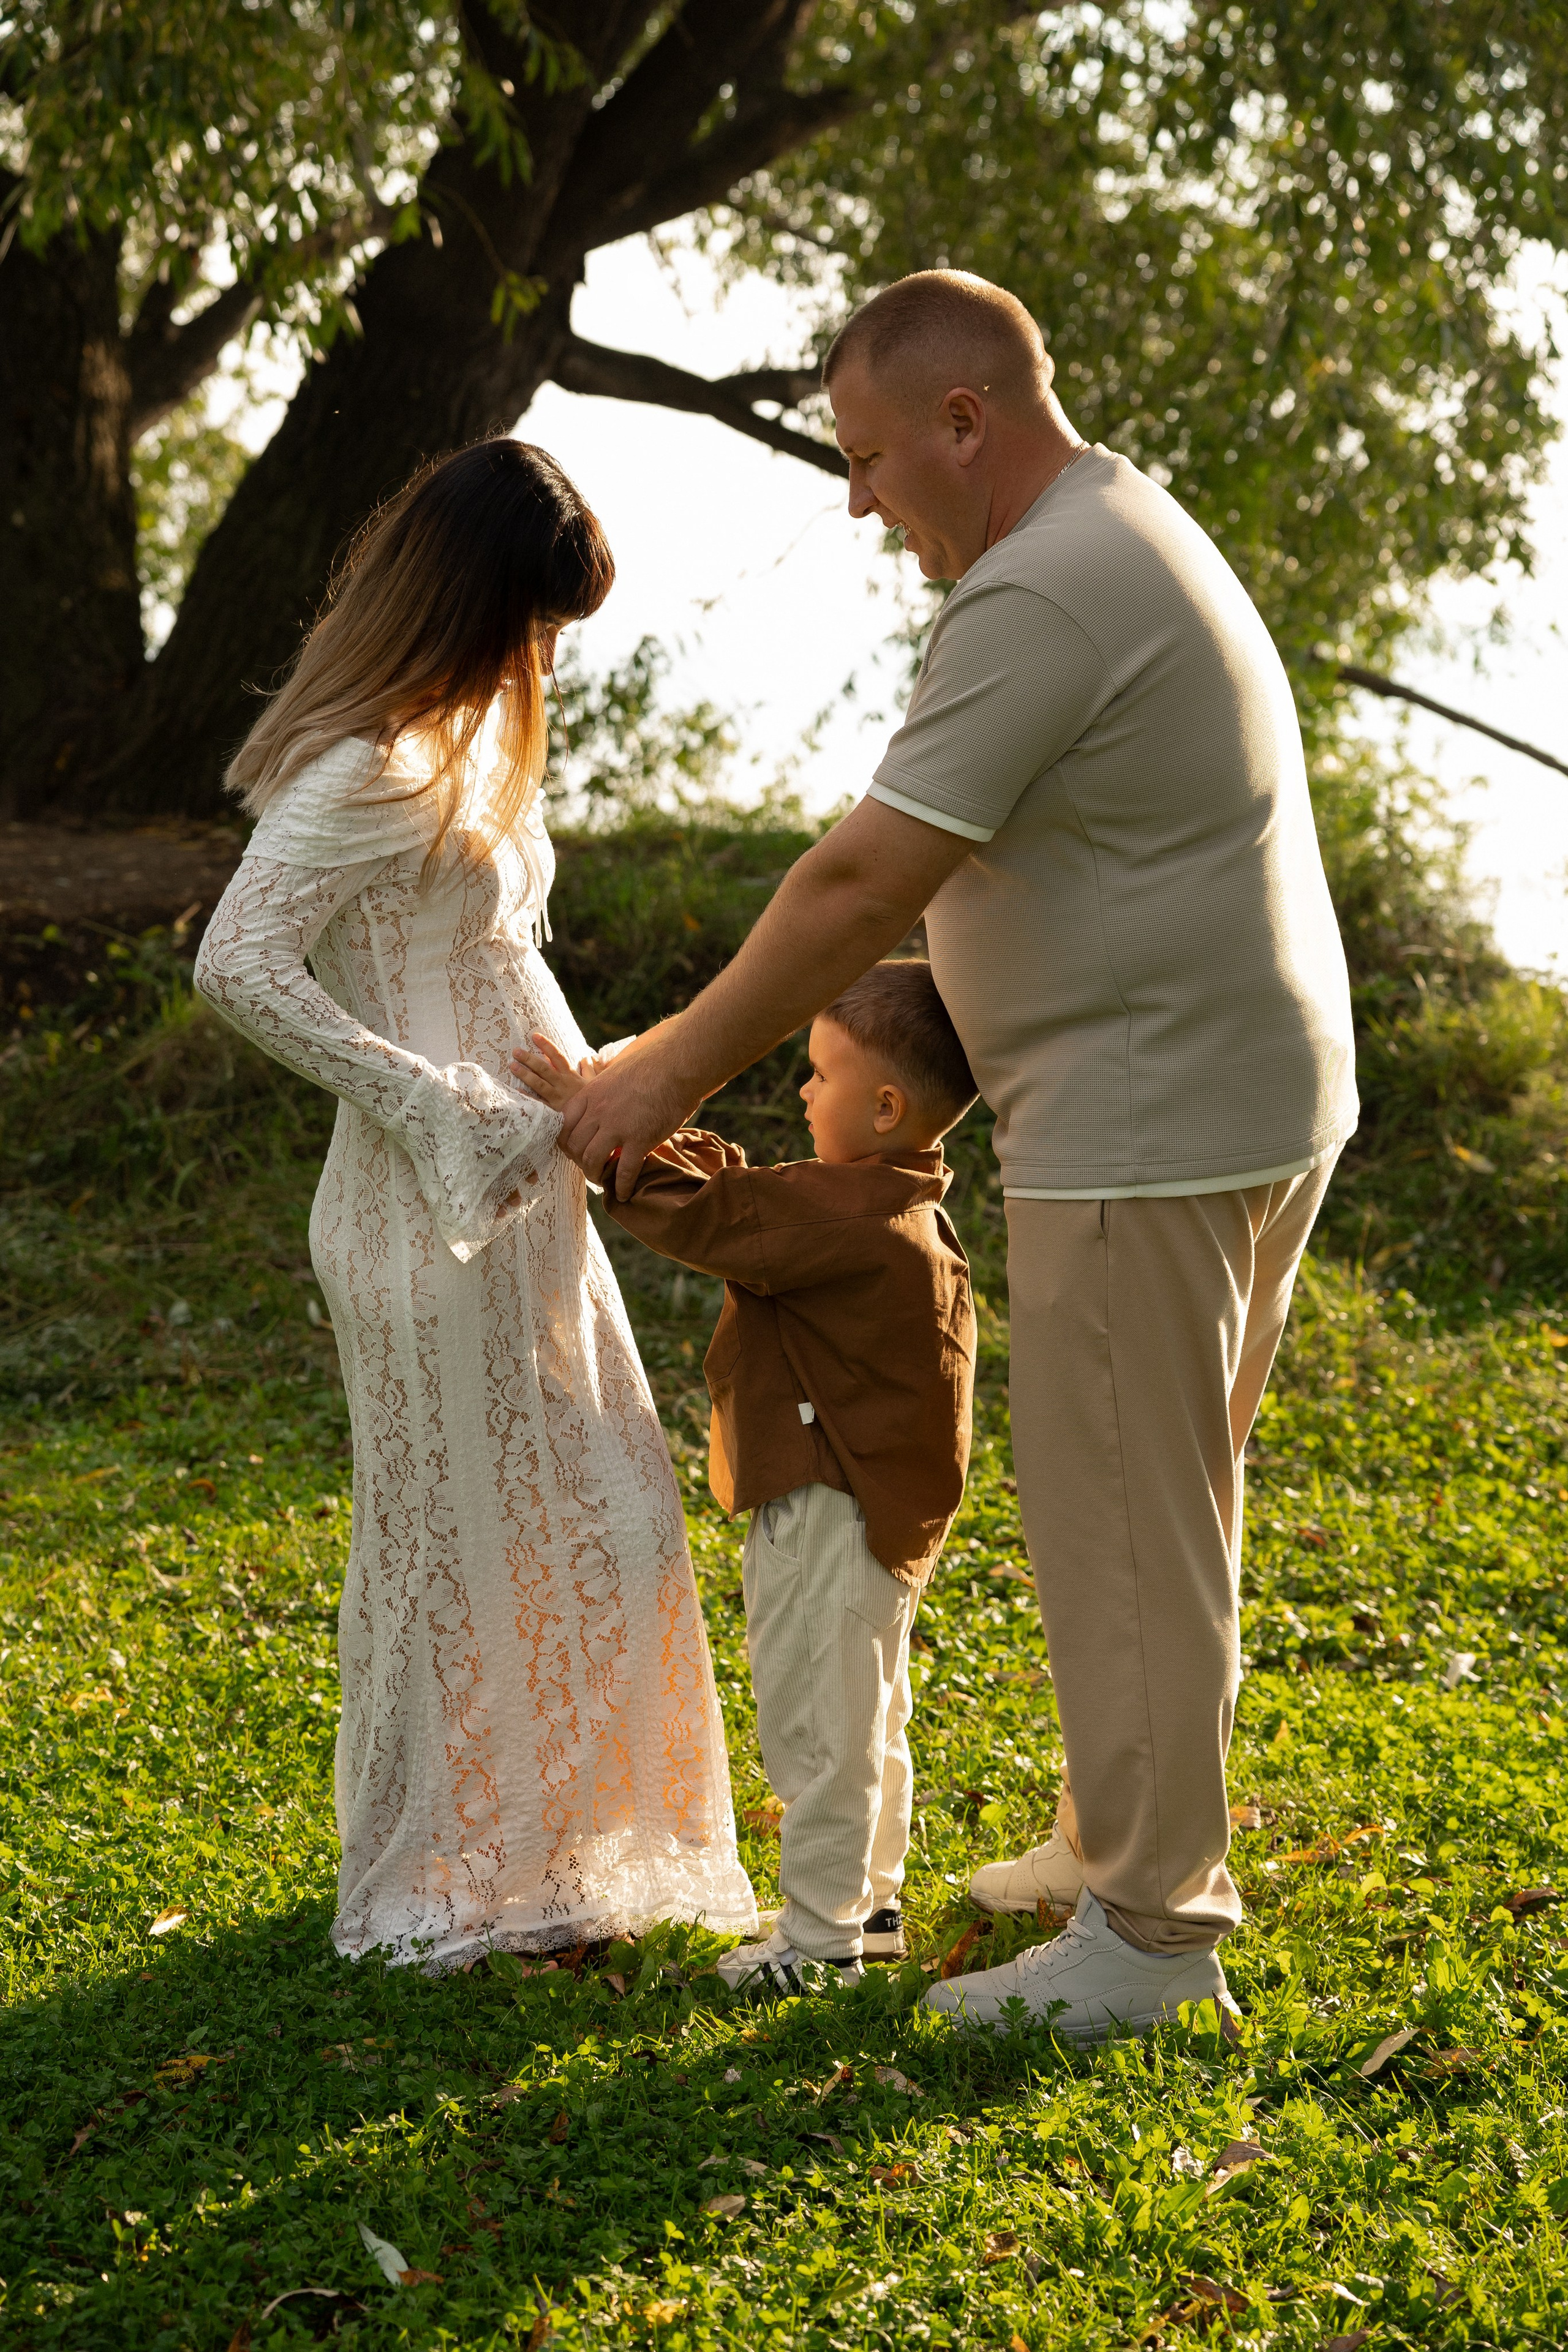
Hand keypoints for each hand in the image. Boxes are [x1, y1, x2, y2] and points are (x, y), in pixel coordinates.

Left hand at [510, 1031, 587, 1115]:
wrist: (593, 1120)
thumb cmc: (593, 1100)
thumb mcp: (594, 1083)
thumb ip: (589, 1069)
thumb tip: (587, 1057)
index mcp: (571, 1075)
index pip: (557, 1056)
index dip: (546, 1045)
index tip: (534, 1035)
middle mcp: (562, 1084)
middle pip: (544, 1068)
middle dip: (529, 1059)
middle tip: (516, 1051)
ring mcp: (557, 1098)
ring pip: (539, 1084)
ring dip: (525, 1075)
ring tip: (513, 1066)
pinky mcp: (554, 1111)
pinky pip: (539, 1103)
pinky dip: (528, 1097)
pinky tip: (517, 1090)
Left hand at [555, 1029, 703, 1196]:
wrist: (675, 1065)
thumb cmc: (649, 1064)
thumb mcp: (613, 1072)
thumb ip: (601, 1087)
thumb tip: (596, 1084)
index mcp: (589, 1095)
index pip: (564, 1126)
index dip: (568, 1143)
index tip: (575, 1150)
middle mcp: (598, 1113)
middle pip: (576, 1146)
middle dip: (580, 1162)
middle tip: (591, 1168)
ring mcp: (617, 1127)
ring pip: (593, 1161)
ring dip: (595, 1175)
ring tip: (603, 1181)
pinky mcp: (640, 1140)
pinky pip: (625, 1171)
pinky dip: (622, 1187)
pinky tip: (624, 1194)